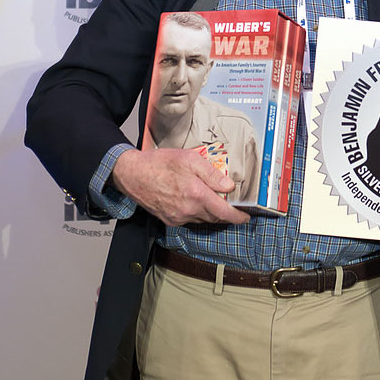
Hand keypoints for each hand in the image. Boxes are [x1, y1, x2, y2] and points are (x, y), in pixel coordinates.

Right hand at [111, 148, 250, 225]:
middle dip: (225, 212)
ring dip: (210, 212)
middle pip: (215, 217)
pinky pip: (190, 219)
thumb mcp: (190, 159)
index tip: (246, 216)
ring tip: (211, 198)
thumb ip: (212, 174)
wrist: (133, 174)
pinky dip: (197, 212)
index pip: (224, 212)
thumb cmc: (160, 163)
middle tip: (230, 202)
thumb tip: (228, 186)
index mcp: (196, 195)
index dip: (237, 216)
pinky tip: (194, 200)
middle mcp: (188, 210)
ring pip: (202, 219)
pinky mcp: (169, 220)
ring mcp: (178, 217)